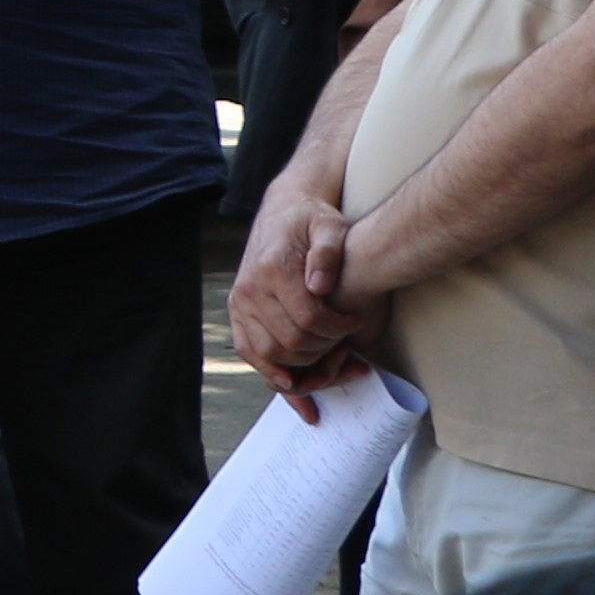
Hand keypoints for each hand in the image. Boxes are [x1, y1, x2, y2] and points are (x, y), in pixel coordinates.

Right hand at [227, 179, 370, 415]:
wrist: (283, 211)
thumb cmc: (312, 220)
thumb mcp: (330, 225)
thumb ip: (328, 251)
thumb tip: (320, 285)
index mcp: (273, 268)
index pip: (308, 319)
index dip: (338, 330)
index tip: (357, 323)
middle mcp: (250, 289)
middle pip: (291, 342)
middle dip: (325, 351)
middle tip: (348, 346)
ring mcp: (240, 303)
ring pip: (270, 355)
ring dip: (303, 366)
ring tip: (330, 359)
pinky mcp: (237, 312)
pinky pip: (250, 352)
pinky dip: (271, 372)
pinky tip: (294, 383)